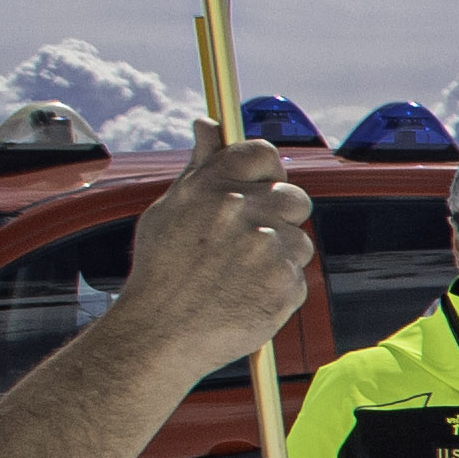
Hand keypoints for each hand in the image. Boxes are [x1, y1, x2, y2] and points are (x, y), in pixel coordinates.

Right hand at [110, 138, 318, 365]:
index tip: (260, 184)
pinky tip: (245, 296)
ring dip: (279, 255)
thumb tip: (209, 124)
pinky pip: (298, 276)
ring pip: (299, 240)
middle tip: (249, 241)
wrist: (159, 333)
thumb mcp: (170, 210)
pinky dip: (278, 286)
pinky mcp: (286, 284)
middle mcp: (243, 211)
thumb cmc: (161, 271)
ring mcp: (268, 248)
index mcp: (213, 187)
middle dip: (280, 216)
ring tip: (238, 275)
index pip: (263, 153)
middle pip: (294, 196)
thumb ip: (200, 166)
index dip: (266, 169)